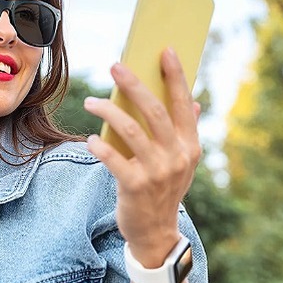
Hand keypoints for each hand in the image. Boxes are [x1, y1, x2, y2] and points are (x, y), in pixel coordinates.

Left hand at [84, 48, 201, 267]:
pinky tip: (89, 140)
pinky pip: (114, 159)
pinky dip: (99, 147)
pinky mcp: (135, 186)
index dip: (175, 76)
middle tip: (115, 65)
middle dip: (134, 85)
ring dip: (108, 112)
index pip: (183, 104)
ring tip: (90, 102)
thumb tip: (193, 101)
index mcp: (190, 146)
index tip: (165, 50)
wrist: (155, 232)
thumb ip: (185, 133)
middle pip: (155, 111)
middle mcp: (177, 156)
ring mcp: (157, 172)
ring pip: (131, 130)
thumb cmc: (164, 190)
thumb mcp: (181, 163)